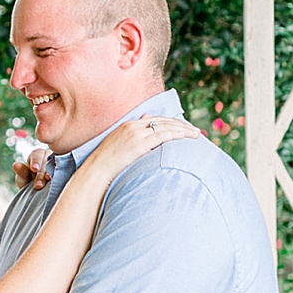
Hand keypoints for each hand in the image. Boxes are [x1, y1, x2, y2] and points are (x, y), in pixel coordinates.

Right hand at [79, 112, 204, 187]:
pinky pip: (161, 136)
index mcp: (128, 125)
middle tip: (196, 131)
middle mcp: (133, 126)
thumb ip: (133, 135)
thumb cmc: (107, 163)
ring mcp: (135, 133)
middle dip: (181, 125)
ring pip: (165, 127)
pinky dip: (175, 134)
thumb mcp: (119, 145)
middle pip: (163, 121)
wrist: (96, 172)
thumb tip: (145, 121)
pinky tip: (185, 137)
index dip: (172, 123)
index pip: (156, 120)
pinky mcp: (138, 144)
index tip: (185, 128)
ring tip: (196, 135)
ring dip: (183, 130)